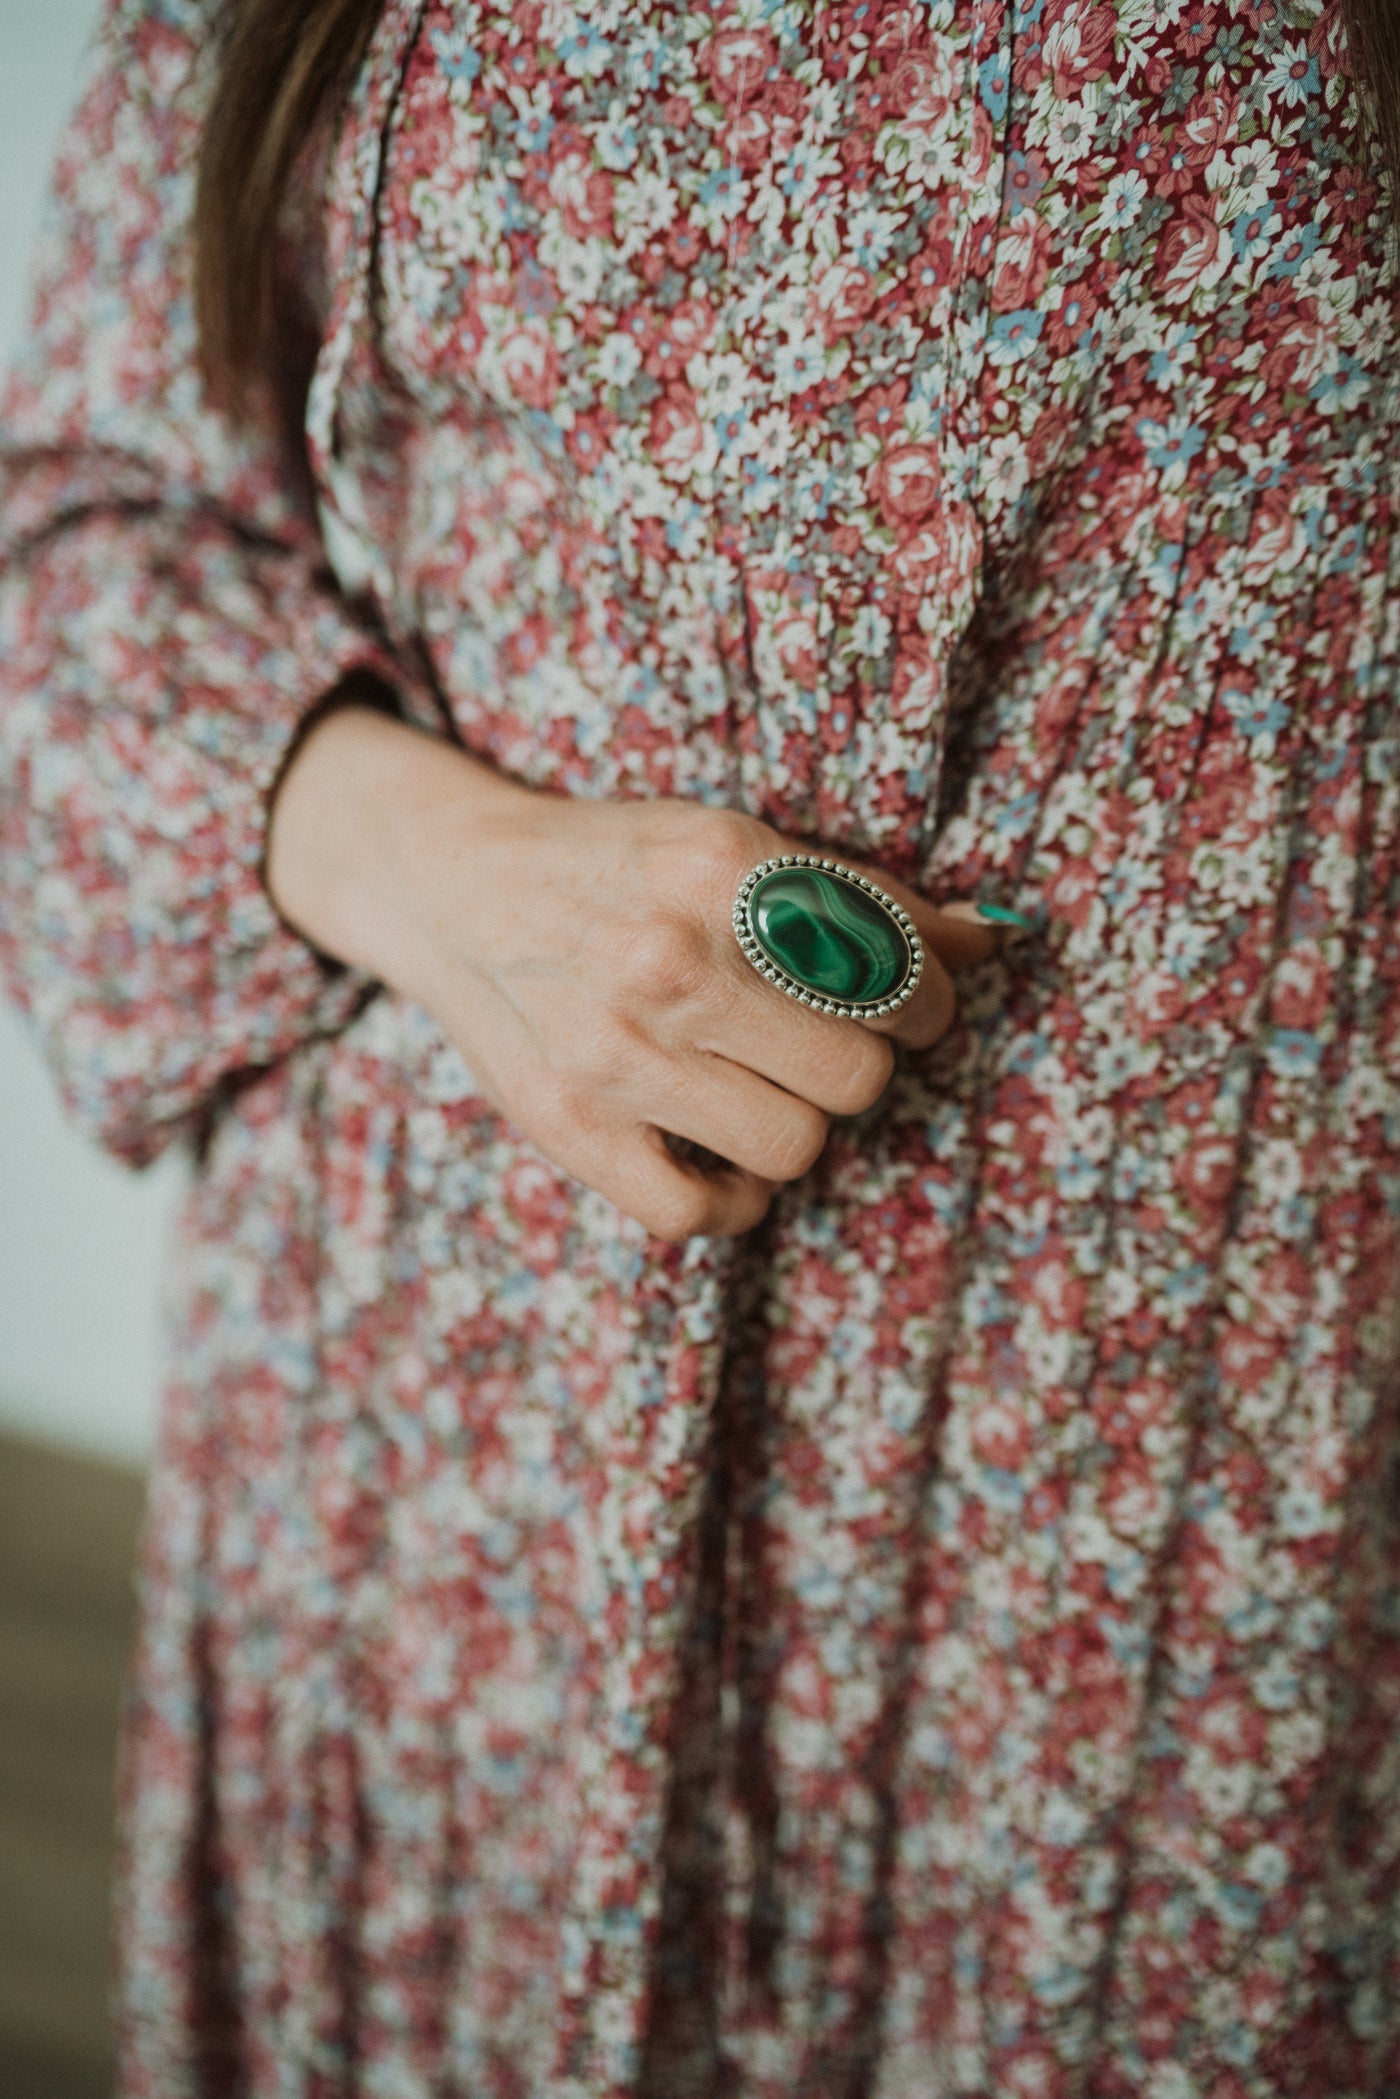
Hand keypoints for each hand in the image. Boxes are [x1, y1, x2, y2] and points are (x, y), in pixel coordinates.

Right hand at [267, 705, 1000, 1239]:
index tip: (901, 1007)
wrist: (458, 886)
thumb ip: (862, 894)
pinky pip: (698, 1215)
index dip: (924, 1006)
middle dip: (857, 1068)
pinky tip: (723, 1160)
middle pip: (857, 1075)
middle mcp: (671, 959)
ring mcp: (615, 1052)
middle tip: (820, 1047)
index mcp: (726, 870)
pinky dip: (731, 1202)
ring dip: (794, 1128)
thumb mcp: (733, 842)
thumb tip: (991, 941)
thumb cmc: (620, 866)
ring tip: (760, 1090)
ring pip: (793, 1147)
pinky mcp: (571, 1127)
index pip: (898, 976)